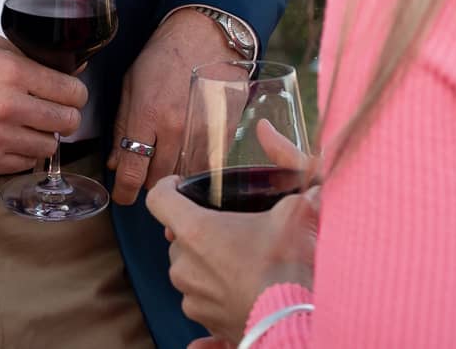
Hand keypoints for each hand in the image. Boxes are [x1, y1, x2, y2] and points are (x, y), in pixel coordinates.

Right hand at [0, 35, 85, 175]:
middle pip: (67, 122)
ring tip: (31, 126)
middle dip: (67, 117)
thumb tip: (68, 70)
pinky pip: (23, 164)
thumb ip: (29, 57)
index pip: (72, 92)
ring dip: (45, 137)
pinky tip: (12, 139)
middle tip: (57, 113)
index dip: (76, 94)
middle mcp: (8, 107)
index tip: (72, 96)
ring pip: (48, 147)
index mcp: (13, 73)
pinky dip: (23, 153)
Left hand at [108, 9, 235, 203]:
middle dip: (148, 183)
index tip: (122, 196)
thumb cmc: (165, 55)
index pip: (132, 171)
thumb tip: (115, 161)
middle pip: (158, 181)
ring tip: (167, 165)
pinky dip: (195, 167)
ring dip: (173, 178)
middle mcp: (175, 129)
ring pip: (184, 177)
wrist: (206, 35)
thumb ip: (122, 125)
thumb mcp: (131, 83)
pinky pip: (207, 165)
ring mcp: (203, 133)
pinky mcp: (224, 132)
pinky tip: (189, 156)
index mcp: (147, 115)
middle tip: (145, 175)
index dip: (124, 192)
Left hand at [147, 129, 317, 346]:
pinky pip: (201, 300)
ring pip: (189, 270)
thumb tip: (270, 132)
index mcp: (195, 231)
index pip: (158, 199)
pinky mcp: (203, 322)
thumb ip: (286, 163)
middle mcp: (184, 265)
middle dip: (199, 231)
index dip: (168, 186)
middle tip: (231, 228)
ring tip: (242, 262)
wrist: (297, 324)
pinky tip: (239, 291)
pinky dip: (215, 295)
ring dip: (207, 263)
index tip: (180, 185)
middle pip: (178, 238)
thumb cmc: (289, 266)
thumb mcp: (296, 208)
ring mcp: (191, 297)